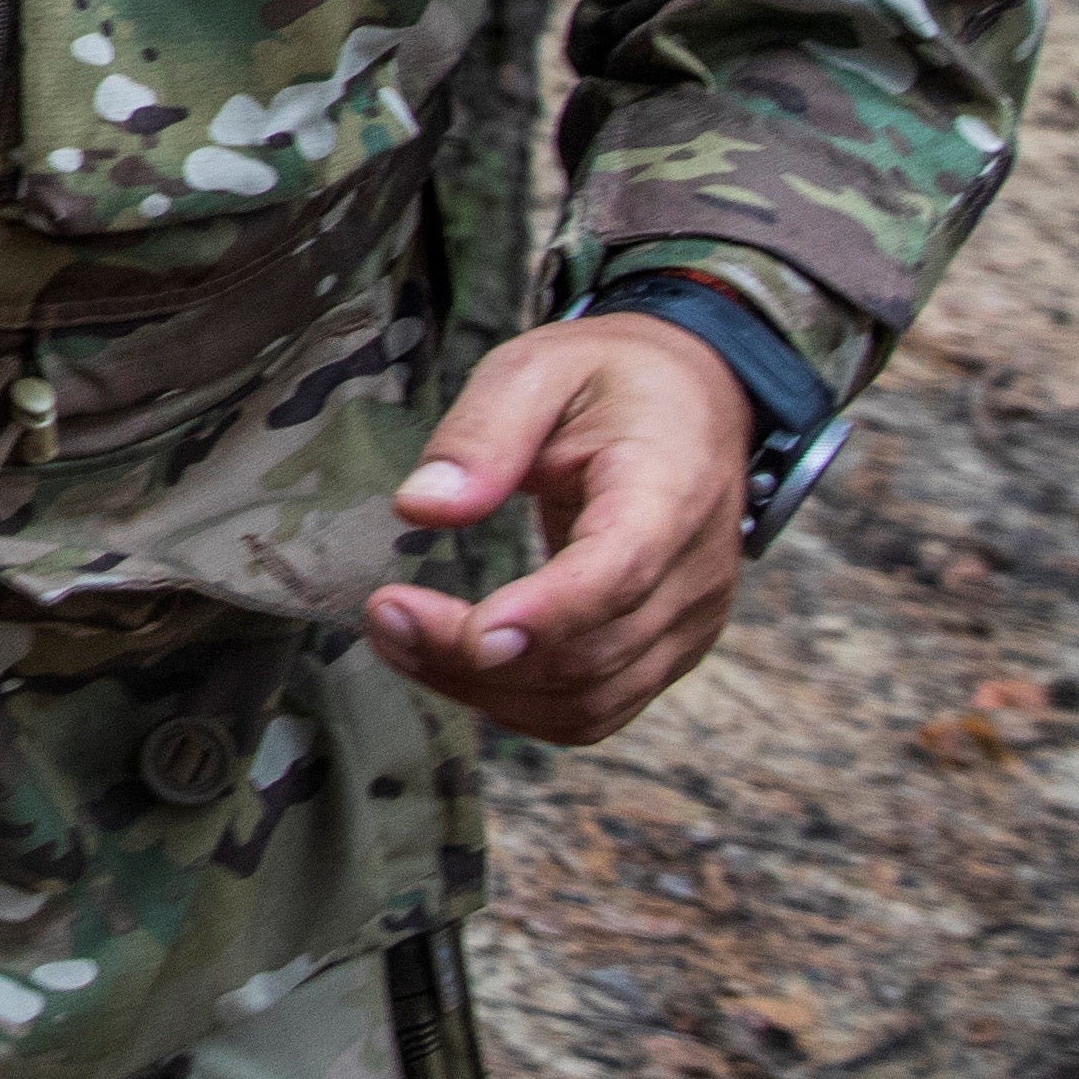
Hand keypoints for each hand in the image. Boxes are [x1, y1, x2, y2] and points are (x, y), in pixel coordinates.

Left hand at [365, 313, 756, 747]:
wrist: (694, 399)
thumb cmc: (611, 380)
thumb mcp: (536, 370)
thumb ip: (481, 434)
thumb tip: (420, 508)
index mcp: (669, 491)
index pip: (618, 574)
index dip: (543, 616)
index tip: (466, 634)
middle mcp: (693, 574)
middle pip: (590, 654)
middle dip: (476, 655)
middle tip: (383, 615)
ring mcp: (689, 622)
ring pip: (588, 701)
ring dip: (484, 689)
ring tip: (397, 639)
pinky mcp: (668, 650)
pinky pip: (596, 708)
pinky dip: (520, 704)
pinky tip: (452, 666)